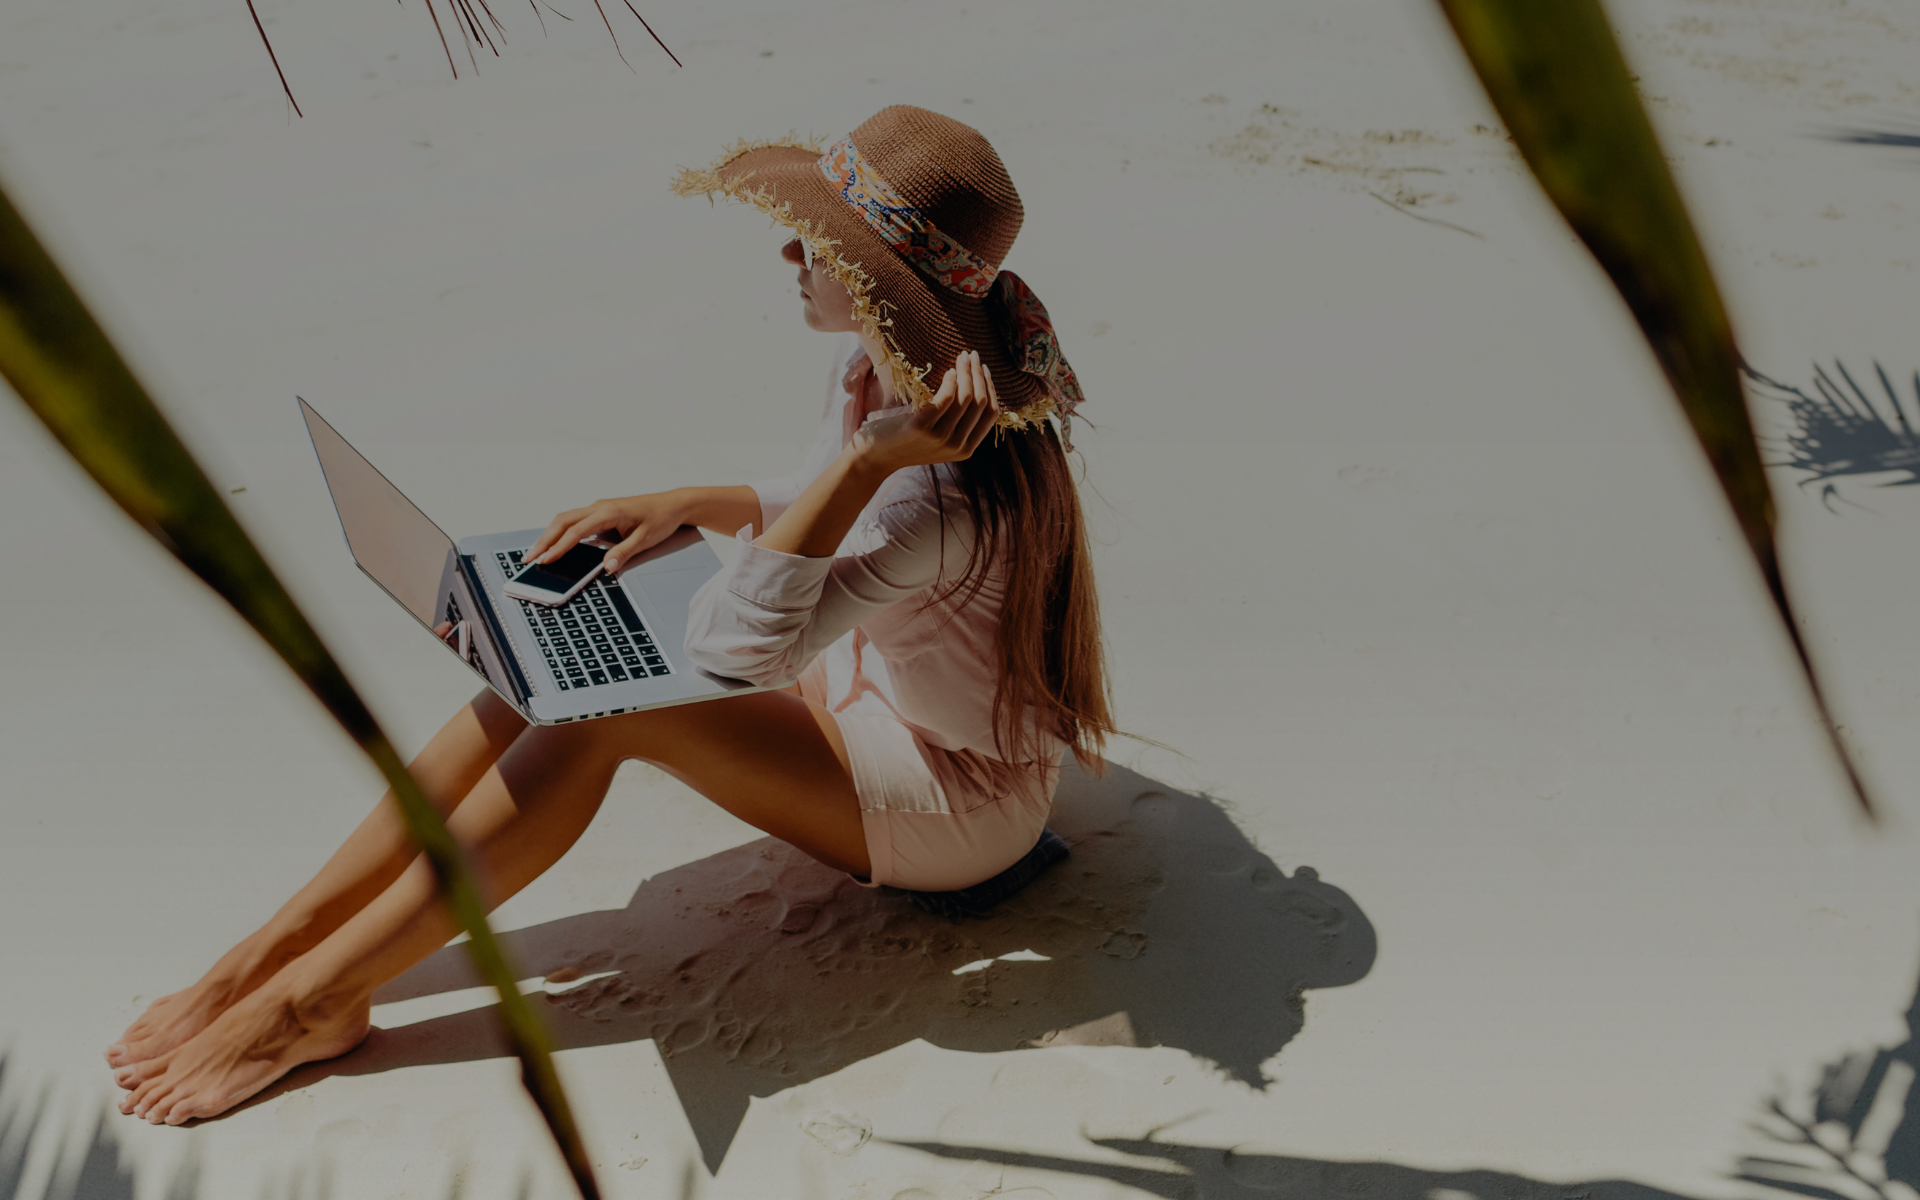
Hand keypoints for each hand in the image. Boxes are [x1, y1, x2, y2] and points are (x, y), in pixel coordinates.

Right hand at [528, 491, 688, 572]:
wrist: (673, 504)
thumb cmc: (660, 519)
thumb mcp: (646, 539)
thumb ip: (624, 553)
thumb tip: (607, 567)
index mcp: (608, 512)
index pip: (576, 531)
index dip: (559, 547)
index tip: (545, 559)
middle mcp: (599, 507)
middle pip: (562, 521)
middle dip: (544, 540)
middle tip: (529, 558)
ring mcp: (598, 508)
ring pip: (565, 519)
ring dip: (549, 535)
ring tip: (536, 553)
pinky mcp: (600, 513)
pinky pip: (574, 521)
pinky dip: (561, 532)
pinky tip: (554, 544)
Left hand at [852, 350, 1000, 473]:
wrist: (875, 456)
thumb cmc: (906, 441)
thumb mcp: (939, 437)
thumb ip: (957, 423)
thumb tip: (974, 388)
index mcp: (966, 449)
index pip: (991, 414)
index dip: (990, 388)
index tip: (985, 369)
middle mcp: (957, 446)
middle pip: (980, 403)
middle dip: (979, 374)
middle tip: (973, 355)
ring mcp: (940, 438)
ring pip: (965, 398)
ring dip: (966, 372)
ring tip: (961, 357)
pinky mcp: (922, 428)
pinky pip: (945, 398)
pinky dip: (950, 381)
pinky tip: (948, 371)